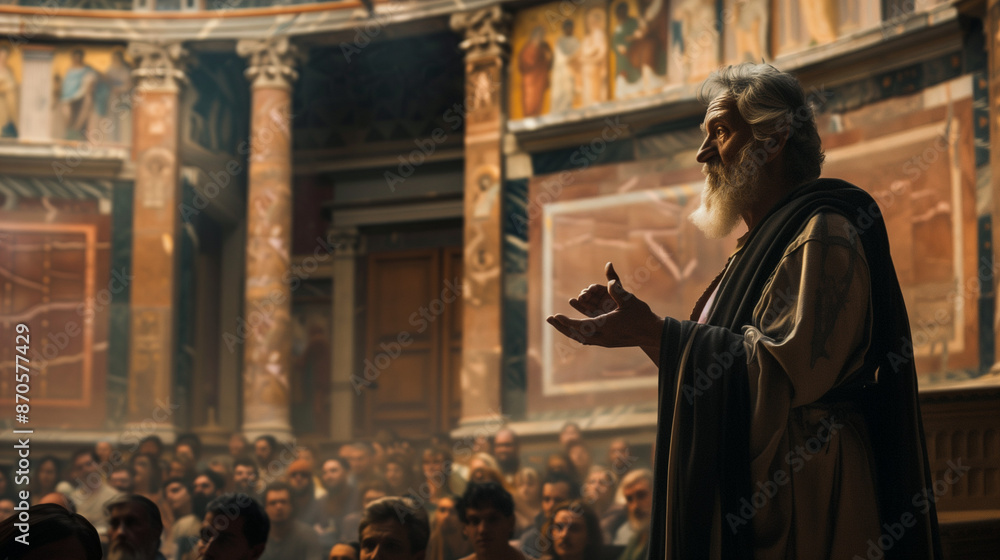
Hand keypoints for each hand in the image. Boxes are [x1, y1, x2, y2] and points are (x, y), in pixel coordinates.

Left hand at [547, 262, 663, 350]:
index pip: (582, 325)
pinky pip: (588, 339)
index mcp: (607, 327)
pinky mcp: (608, 342)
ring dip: (569, 330)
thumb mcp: (629, 300)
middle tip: (549, 319)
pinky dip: (579, 334)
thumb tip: (608, 276)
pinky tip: (574, 331)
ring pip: (581, 338)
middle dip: (562, 326)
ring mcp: (605, 341)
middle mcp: (603, 337)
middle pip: (577, 334)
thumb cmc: (642, 315)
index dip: (567, 321)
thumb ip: (617, 289)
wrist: (653, 334)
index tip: (555, 315)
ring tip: (557, 323)